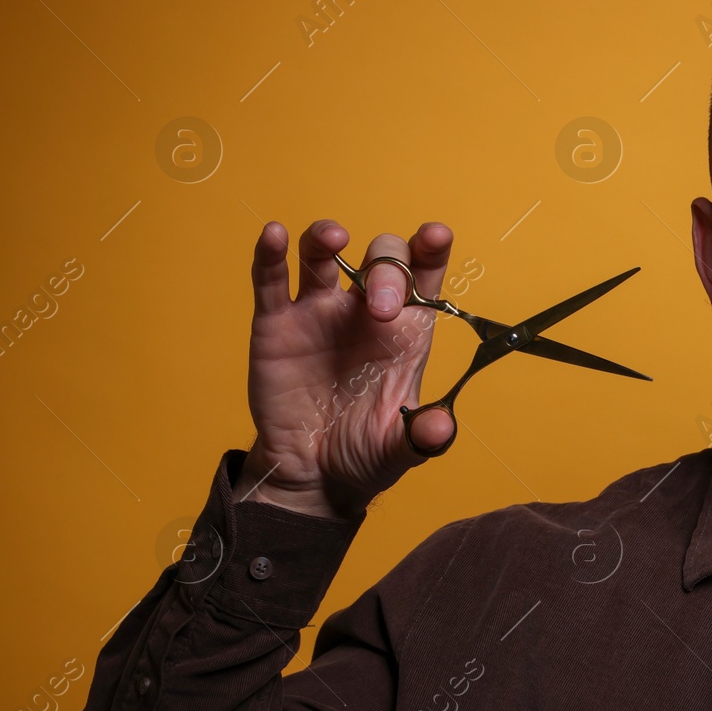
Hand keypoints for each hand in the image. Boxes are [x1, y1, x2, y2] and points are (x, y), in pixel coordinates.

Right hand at [232, 220, 454, 518]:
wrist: (312, 476)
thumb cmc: (364, 452)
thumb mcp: (400, 450)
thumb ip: (423, 438)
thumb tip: (440, 429)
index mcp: (406, 331)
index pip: (424, 276)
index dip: (430, 249)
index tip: (435, 234)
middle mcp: (365, 312)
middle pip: (381, 260)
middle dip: (386, 270)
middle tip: (382, 309)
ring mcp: (319, 314)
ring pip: (323, 255)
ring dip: (326, 237)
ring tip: (333, 237)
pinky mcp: (277, 325)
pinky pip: (271, 281)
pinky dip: (271, 255)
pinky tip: (274, 235)